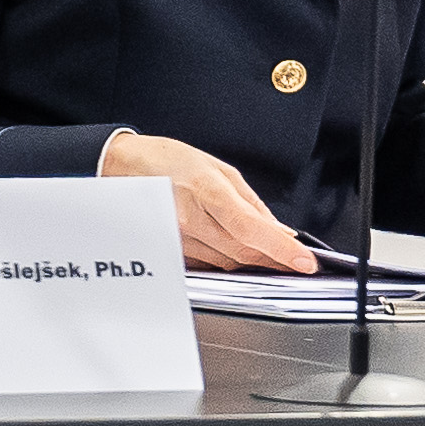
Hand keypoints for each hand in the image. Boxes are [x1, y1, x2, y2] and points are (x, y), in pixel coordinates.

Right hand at [98, 129, 316, 271]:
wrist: (119, 168)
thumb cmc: (166, 161)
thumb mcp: (218, 169)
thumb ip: (250, 203)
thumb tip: (277, 229)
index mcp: (207, 192)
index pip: (253, 229)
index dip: (282, 249)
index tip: (305, 261)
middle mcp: (189, 220)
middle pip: (243, 253)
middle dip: (274, 259)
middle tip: (295, 260)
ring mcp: (176, 238)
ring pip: (226, 263)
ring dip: (250, 260)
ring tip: (264, 250)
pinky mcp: (169, 250)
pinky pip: (207, 264)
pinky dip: (226, 260)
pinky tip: (233, 250)